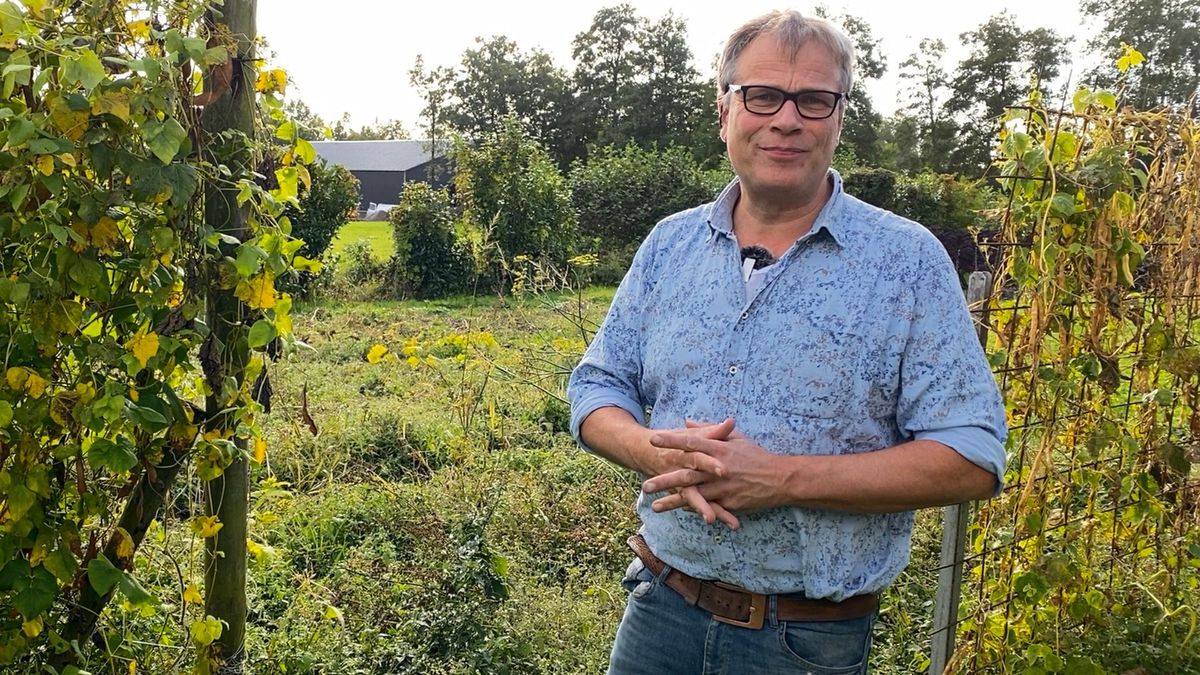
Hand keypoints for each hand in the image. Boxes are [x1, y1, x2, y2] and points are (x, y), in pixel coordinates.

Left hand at [644, 419, 793, 521]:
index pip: (691, 443)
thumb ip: (709, 430)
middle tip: (645, 484)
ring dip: (673, 501)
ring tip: (654, 506)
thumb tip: (687, 422)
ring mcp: (723, 487)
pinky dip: (692, 509)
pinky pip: (707, 506)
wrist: (779, 479)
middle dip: (664, 480)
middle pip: (687, 474)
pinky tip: (678, 512)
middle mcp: (718, 468)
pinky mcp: (728, 502)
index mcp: (719, 449)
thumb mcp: (735, 438)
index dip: (672, 441)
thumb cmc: (756, 456)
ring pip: (693, 495)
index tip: (653, 439)